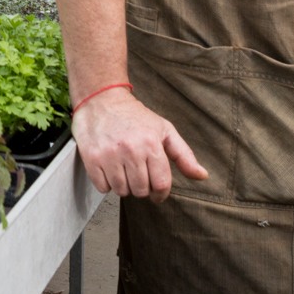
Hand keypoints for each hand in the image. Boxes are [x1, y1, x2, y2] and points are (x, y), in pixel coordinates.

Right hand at [72, 87, 207, 200]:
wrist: (102, 99)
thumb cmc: (135, 116)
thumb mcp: (164, 130)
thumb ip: (184, 155)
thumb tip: (202, 176)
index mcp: (151, 144)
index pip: (161, 184)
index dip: (160, 193)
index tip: (156, 192)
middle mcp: (131, 150)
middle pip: (141, 190)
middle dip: (141, 187)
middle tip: (137, 173)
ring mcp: (109, 155)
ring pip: (121, 191)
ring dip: (124, 185)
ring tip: (123, 169)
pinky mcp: (91, 158)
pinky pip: (102, 187)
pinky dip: (106, 183)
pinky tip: (109, 168)